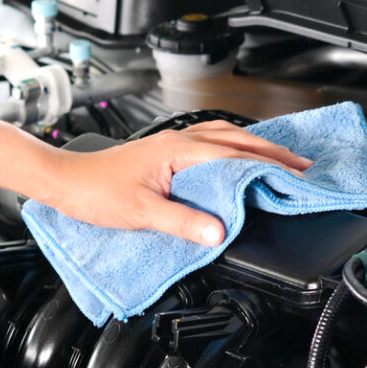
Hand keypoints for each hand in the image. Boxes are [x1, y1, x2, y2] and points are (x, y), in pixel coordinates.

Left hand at [38, 121, 312, 244]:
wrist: (65, 181)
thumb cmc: (96, 192)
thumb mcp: (142, 212)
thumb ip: (183, 221)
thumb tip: (218, 231)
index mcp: (179, 151)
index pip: (235, 156)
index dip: (269, 166)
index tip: (295, 175)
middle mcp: (179, 140)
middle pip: (237, 139)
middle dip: (272, 152)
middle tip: (301, 165)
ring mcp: (172, 143)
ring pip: (224, 136)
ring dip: (254, 146)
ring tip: (279, 158)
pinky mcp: (165, 151)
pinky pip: (209, 142)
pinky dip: (233, 146)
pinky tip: (237, 155)